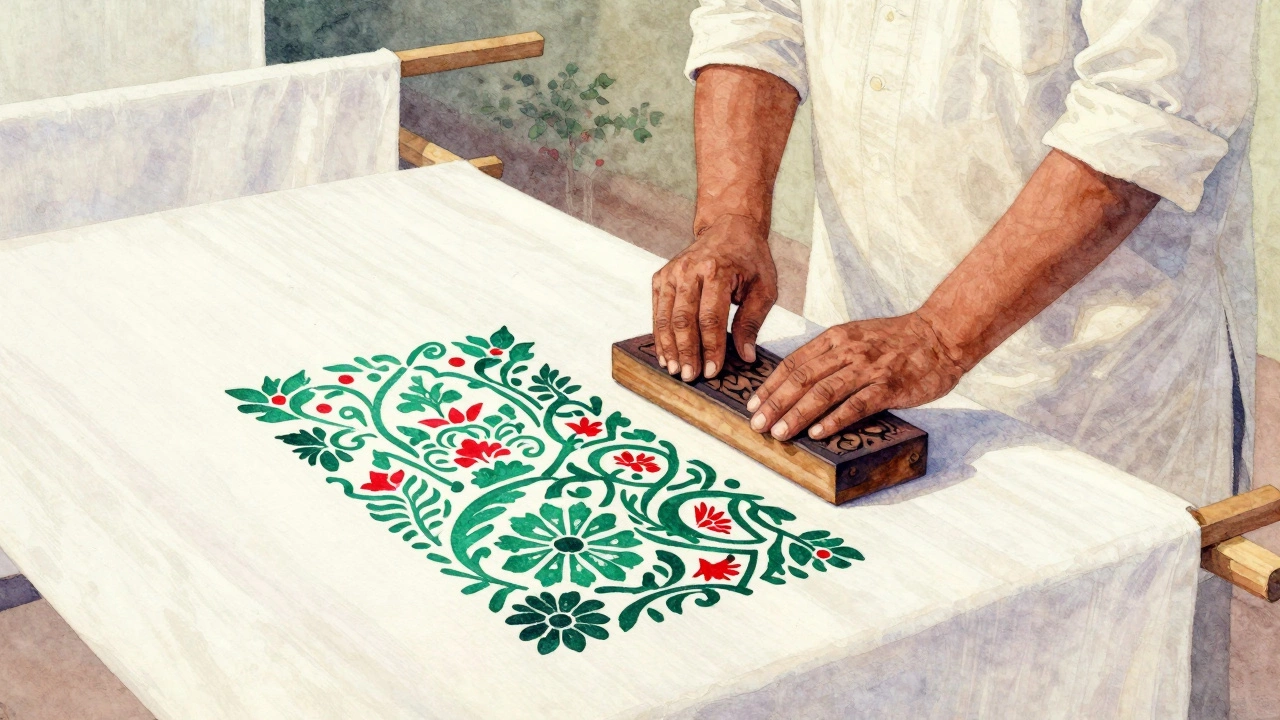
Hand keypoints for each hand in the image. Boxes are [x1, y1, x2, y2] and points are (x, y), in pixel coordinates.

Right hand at [651, 215, 777, 381]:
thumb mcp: (764, 287)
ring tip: (674, 370)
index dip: (711, 348)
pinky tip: (665, 354)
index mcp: (717, 270)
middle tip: (690, 376)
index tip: (713, 371)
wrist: (729, 227)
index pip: (711, 318)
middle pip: (683, 319)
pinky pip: (657, 311)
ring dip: (669, 347)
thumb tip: (745, 355)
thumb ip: (753, 322)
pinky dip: (659, 334)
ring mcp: (672, 273)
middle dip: (686, 352)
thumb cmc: (750, 259)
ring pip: (665, 317)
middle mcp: (690, 270)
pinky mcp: (661, 277)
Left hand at [745, 313, 965, 439]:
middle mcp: (848, 351)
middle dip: (774, 404)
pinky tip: (818, 433)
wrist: (942, 334)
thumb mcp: (857, 337)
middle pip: (802, 379)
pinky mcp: (889, 386)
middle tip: (756, 425)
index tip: (753, 404)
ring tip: (779, 433)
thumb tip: (800, 381)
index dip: (770, 386)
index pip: (794, 363)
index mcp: (836, 338)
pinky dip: (835, 419)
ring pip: (823, 392)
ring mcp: (868, 368)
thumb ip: (831, 355)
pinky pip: (857, 405)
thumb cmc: (898, 341)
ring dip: (796, 414)